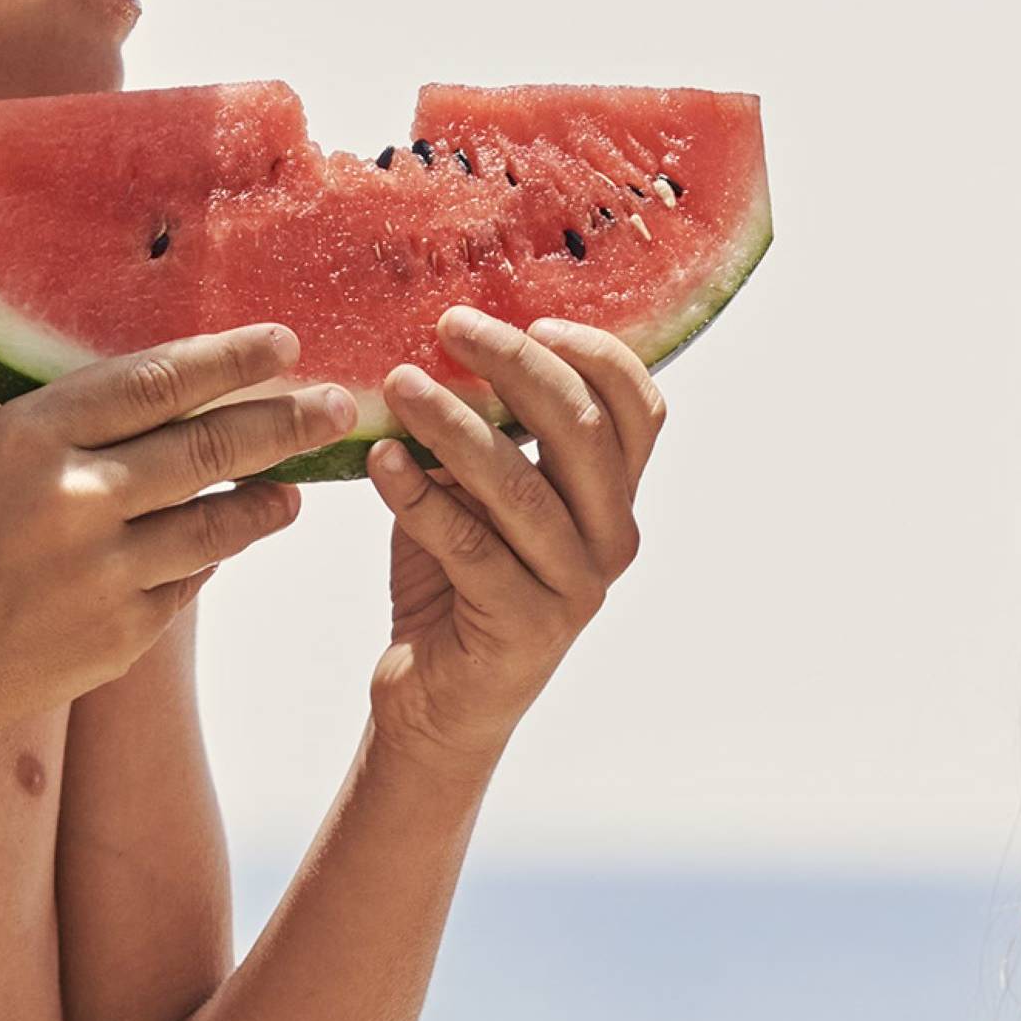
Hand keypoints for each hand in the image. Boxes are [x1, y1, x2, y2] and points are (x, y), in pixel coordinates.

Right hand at [0, 326, 348, 763]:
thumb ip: (63, 433)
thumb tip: (160, 402)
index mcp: (30, 436)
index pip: (157, 381)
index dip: (229, 360)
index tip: (284, 344)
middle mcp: (76, 497)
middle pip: (210, 445)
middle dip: (286, 421)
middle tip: (338, 405)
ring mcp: (104, 572)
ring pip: (221, 521)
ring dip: (269, 500)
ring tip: (296, 488)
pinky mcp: (121, 635)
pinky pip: (188, 583)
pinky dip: (206, 560)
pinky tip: (214, 547)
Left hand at [361, 308, 659, 772]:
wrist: (436, 702)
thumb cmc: (456, 579)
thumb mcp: (478, 493)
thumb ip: (486, 430)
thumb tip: (447, 342)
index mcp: (614, 499)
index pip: (640, 410)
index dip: (598, 354)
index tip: (533, 318)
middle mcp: (611, 540)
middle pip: (583, 431)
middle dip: (514, 365)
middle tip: (449, 325)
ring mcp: (574, 589)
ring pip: (519, 486)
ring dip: (452, 424)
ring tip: (398, 382)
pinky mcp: (524, 629)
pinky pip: (467, 545)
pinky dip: (418, 495)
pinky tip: (380, 459)